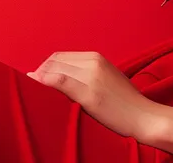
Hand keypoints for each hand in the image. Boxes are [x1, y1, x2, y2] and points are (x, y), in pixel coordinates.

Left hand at [26, 50, 160, 141]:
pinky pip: (61, 82)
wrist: (143, 116)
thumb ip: (86, 74)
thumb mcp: (105, 79)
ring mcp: (91, 77)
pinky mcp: (89, 94)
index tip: (36, 78)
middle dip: (40, 71)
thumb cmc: (124, 102)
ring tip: (30, 89)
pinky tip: (36, 86)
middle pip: (56, 61)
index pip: (61, 56)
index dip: (45, 66)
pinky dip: (45, 82)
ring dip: (40, 77)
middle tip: (30, 84)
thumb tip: (61, 78)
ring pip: (56, 70)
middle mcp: (93, 63)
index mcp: (96, 58)